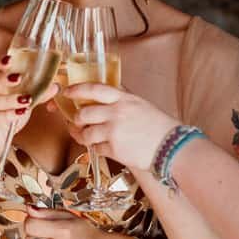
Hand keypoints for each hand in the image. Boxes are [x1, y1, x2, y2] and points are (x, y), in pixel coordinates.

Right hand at [0, 54, 58, 150]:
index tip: (11, 60)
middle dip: (1, 78)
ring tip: (26, 99)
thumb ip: (36, 91)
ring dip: (8, 99)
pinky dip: (9, 114)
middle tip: (18, 78)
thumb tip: (55, 85)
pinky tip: (21, 113)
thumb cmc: (4, 114)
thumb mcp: (20, 99)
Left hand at [63, 83, 179, 172]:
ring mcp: (114, 132)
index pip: (93, 89)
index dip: (77, 89)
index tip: (67, 92)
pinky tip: (103, 148)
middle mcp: (116, 113)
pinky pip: (96, 149)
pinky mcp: (115, 149)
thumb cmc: (158, 126)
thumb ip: (121, 98)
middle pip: (83, 113)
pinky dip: (97, 149)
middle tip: (76, 121)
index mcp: (123, 98)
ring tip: (86, 137)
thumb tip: (104, 93)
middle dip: (76, 119)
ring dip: (83, 136)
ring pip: (86, 134)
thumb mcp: (140, 104)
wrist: (171, 146)